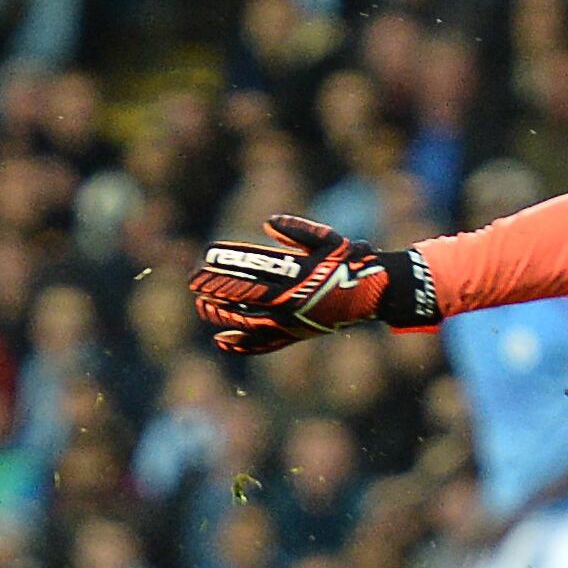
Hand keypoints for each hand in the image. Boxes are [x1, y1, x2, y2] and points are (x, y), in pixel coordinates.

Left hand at [188, 214, 435, 352]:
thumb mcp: (328, 239)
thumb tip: (267, 223)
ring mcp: (292, 323)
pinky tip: (222, 341)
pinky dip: (243, 345)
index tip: (203, 264)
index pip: (251, 276)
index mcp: (296, 280)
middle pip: (244, 301)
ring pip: (249, 324)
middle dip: (216, 291)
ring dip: (223, 316)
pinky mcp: (296, 335)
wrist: (374, 293)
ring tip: (202, 307)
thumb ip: (297, 231)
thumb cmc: (351, 261)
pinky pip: (265, 344)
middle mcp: (290, 305)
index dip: (224, 272)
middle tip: (193, 283)